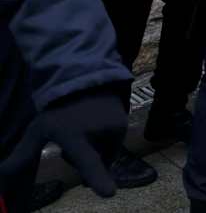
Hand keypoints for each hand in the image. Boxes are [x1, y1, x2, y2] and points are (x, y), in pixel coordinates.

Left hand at [0, 86, 126, 197]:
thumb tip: (0, 173)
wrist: (85, 80)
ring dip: (96, 150)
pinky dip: (106, 141)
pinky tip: (97, 125)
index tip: (110, 193)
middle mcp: (99, 133)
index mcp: (75, 138)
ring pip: (105, 154)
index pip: (88, 162)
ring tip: (86, 130)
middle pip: (93, 163)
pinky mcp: (125, 125)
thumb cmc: (58, 110)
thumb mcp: (38, 130)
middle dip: (84, 158)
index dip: (98, 178)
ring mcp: (114, 128)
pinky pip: (114, 144)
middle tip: (73, 143)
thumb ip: (22, 154)